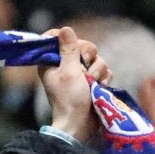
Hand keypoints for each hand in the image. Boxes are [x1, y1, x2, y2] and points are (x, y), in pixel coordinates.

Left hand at [36, 26, 110, 144]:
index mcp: (50, 62)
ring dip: (97, 70)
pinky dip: (104, 78)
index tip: (73, 45)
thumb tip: (65, 28)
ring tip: (93, 83)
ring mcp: (80, 74)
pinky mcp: (93, 82)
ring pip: (96, 58)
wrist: (80, 125)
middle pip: (82, 45)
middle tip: (85, 69)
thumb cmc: (70, 100)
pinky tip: (101, 87)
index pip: (57, 39)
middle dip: (88, 57)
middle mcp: (64, 65)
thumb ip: (69, 50)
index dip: (67, 39)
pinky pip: (104, 70)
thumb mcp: (69, 72)